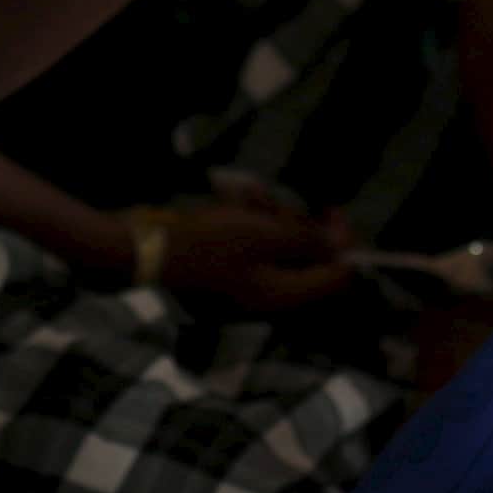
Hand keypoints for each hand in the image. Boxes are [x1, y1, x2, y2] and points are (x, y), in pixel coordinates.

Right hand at [147, 193, 356, 312]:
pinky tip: (232, 201)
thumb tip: (340, 246)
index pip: (336, 277)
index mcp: (284, 295)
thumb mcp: (262, 235)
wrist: (149, 253)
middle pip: (306, 259)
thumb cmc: (208, 245)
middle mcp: (271, 297)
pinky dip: (249, 223)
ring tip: (246, 195)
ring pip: (279, 247)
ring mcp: (250, 286)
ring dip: (268, 216)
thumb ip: (306, 241)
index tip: (332, 210)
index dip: (343, 244)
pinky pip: (254, 247)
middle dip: (295, 223)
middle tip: (272, 202)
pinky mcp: (231, 273)